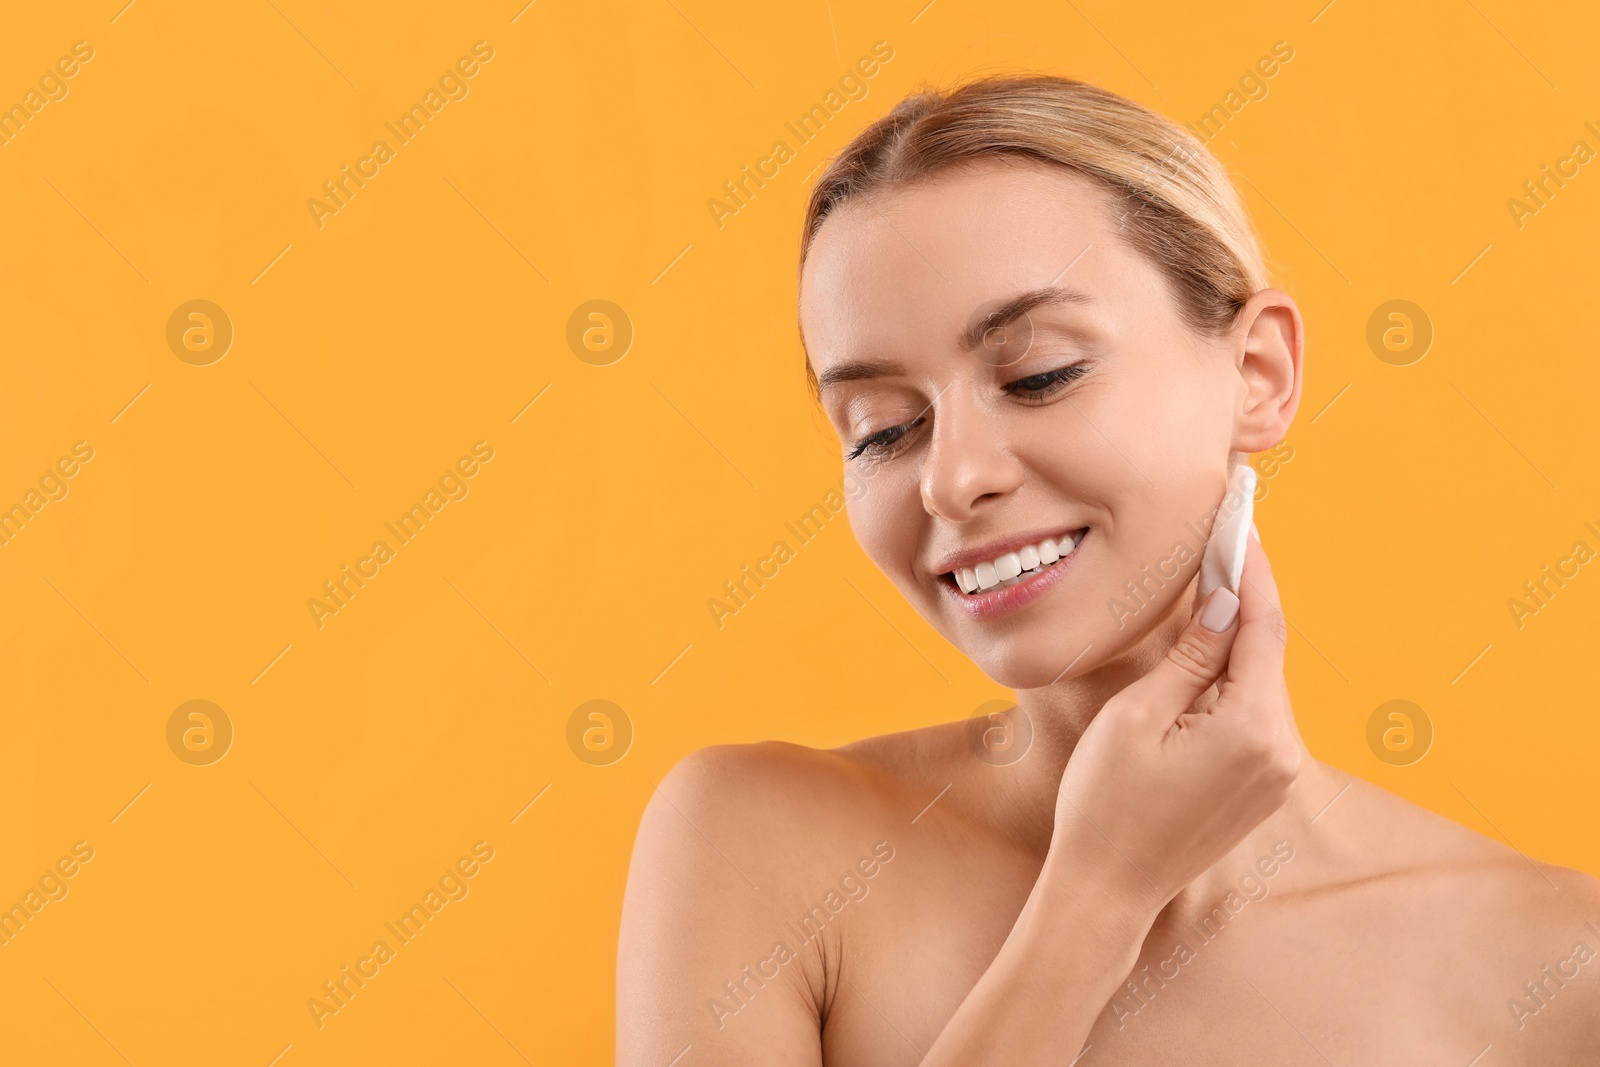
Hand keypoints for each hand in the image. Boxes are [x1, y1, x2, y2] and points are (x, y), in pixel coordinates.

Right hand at [1053, 532, 1300, 914]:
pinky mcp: (1264, 785)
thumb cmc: (1105, 803)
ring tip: (1212, 581)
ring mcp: (1278, 772)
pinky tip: (1208, 650)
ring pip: (1261, 680)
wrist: (1108, 890)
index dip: (1252, 567)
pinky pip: (1255, 712)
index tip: (1243, 518)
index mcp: (1252, 729)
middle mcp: (1281, 751)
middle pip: (1266, 650)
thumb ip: (1191, 655)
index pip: (1261, 625)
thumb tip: (1225, 598)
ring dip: (1238, 635)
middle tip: (1225, 535)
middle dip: (1246, 594)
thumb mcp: (1138, 715)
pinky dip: (1235, 676)